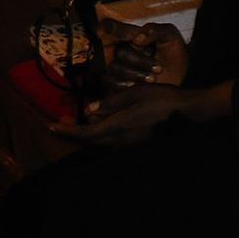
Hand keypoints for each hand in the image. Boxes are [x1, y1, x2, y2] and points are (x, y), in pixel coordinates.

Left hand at [50, 82, 196, 144]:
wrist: (188, 113)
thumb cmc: (162, 99)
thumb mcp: (135, 94)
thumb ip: (111, 102)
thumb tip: (91, 109)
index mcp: (118, 126)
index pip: (86, 133)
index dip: (67, 131)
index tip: (50, 126)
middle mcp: (121, 139)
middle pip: (91, 140)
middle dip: (74, 132)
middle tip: (60, 122)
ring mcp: (130, 143)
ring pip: (101, 141)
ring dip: (87, 134)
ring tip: (79, 122)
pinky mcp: (137, 141)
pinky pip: (112, 140)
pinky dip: (101, 133)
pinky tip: (102, 123)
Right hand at [101, 20, 186, 88]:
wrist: (183, 77)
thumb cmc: (174, 53)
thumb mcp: (170, 36)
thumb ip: (155, 31)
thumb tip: (137, 37)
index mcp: (132, 35)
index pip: (114, 27)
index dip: (109, 28)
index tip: (102, 30)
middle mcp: (123, 49)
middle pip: (119, 51)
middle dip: (139, 60)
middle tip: (159, 68)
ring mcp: (119, 66)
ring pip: (115, 67)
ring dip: (135, 73)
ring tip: (153, 78)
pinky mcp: (117, 82)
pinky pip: (110, 81)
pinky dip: (122, 84)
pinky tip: (135, 86)